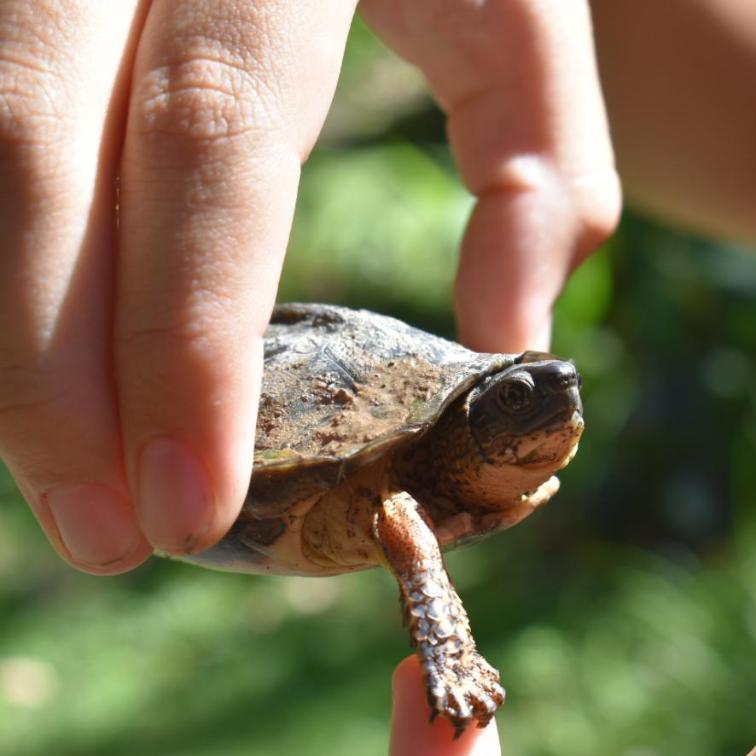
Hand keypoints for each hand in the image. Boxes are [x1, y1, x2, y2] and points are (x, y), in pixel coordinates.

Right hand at [0, 0, 618, 572]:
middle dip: (52, 368)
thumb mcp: (522, 17)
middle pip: (37, 146)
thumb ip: (540, 161)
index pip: (212, 137)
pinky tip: (26, 364)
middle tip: (106, 538)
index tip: (194, 507)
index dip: (185, 335)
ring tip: (58, 486)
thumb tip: (510, 335)